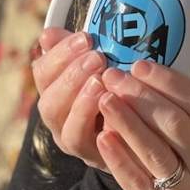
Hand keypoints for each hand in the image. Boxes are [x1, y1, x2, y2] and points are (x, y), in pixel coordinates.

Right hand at [31, 27, 112, 171]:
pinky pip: (82, 141)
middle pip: (47, 100)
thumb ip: (78, 50)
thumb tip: (48, 34)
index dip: (60, 53)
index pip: (43, 71)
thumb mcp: (103, 63)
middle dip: (70, 76)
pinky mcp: (90, 155)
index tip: (86, 38)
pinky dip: (91, 120)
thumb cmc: (119, 85)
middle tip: (96, 58)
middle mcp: (58, 117)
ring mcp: (71, 139)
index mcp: (55, 90)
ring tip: (101, 81)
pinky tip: (109, 103)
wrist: (145, 126)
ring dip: (79, 99)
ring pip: (61, 122)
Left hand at [95, 60, 189, 189]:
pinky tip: (103, 138)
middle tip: (114, 76)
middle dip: (140, 95)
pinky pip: (140, 184)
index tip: (141, 65)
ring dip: (127, 121)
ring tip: (104, 98)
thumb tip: (159, 84)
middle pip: (174, 122)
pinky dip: (121, 160)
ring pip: (155, 150)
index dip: (168, 81)